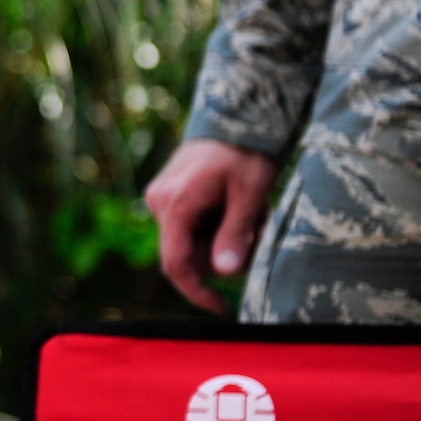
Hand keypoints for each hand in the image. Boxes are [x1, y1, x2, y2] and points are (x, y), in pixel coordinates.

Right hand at [143, 139, 281, 313]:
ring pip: (193, 240)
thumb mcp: (250, 194)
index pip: (176, 264)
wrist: (237, 112)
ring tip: (254, 212)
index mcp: (175, 205)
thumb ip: (234, 234)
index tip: (223, 308)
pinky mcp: (171, 194)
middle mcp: (160, 203)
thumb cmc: (246, 151)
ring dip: (225, 237)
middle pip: (189, 254)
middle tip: (259, 230)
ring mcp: (163, 198)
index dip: (198, 292)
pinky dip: (218, 224)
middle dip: (224, 254)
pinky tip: (238, 205)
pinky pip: (193, 224)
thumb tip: (225, 274)